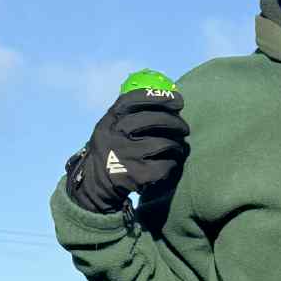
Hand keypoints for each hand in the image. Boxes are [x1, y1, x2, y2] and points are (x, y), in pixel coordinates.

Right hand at [64, 88, 188, 213]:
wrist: (96, 183)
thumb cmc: (113, 148)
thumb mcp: (110, 126)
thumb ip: (129, 113)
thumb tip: (165, 97)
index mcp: (110, 120)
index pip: (134, 100)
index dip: (159, 97)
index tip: (178, 100)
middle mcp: (115, 136)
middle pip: (151, 120)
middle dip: (174, 121)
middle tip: (185, 127)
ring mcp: (125, 156)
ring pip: (162, 144)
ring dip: (176, 144)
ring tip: (178, 146)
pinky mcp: (135, 176)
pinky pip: (164, 165)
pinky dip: (172, 163)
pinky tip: (170, 162)